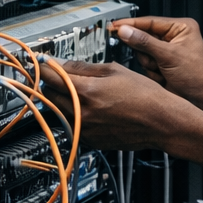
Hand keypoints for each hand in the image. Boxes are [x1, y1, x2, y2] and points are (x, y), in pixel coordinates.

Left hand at [40, 59, 187, 149]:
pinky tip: (90, 108)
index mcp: (87, 92)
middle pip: (48, 94)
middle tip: (61, 75)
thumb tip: (62, 64)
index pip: (50, 76)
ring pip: (57, 111)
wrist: (162, 122)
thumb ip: (83, 68)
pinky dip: (73, 115)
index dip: (43, 66)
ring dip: (61, 100)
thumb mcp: (116, 71)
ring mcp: (84, 129)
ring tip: (79, 92)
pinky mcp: (90, 140)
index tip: (40, 62)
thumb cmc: (146, 96)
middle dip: (52, 83)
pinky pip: (71, 125)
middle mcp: (81, 113)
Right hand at [115, 16, 202, 106]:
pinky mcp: (162, 64)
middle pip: (143, 39)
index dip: (131, 24)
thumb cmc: (197, 75)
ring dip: (151, 65)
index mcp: (180, 27)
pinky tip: (164, 76)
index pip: (149, 22)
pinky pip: (146, 66)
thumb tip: (125, 31)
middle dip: (148, 54)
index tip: (115, 26)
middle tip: (156, 61)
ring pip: (142, 54)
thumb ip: (145, 43)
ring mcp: (166, 51)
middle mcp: (173, 37)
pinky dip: (152, 73)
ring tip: (164, 70)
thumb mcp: (169, 55)